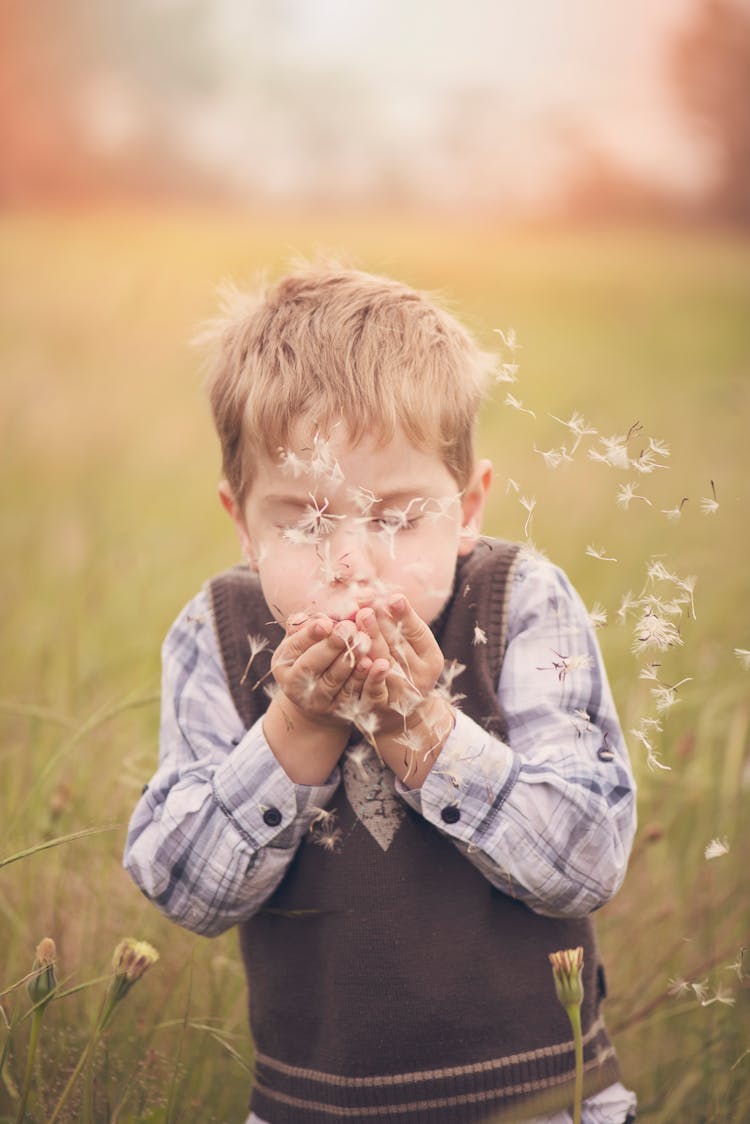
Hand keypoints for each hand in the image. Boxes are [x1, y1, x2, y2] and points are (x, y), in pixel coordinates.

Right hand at [270, 615, 372, 729]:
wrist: (317, 701)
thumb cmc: (310, 658)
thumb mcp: (301, 643)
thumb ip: (306, 627)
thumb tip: (313, 616)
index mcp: (284, 664)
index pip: (295, 646)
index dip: (310, 634)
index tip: (326, 622)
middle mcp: (296, 685)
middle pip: (312, 665)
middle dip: (331, 645)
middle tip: (349, 628)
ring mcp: (318, 700)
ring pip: (333, 680)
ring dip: (350, 660)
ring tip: (364, 641)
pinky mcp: (339, 710)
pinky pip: (352, 694)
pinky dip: (363, 678)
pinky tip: (374, 664)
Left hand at [353, 596, 446, 738]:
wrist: (402, 718)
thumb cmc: (405, 670)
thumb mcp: (412, 648)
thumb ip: (403, 624)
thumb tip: (392, 596)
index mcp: (431, 658)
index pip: (417, 633)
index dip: (404, 615)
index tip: (391, 597)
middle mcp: (420, 677)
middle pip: (399, 646)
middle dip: (382, 624)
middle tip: (367, 606)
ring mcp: (400, 693)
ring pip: (385, 664)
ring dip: (372, 641)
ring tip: (360, 620)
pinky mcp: (380, 707)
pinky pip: (374, 690)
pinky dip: (369, 674)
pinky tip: (361, 659)